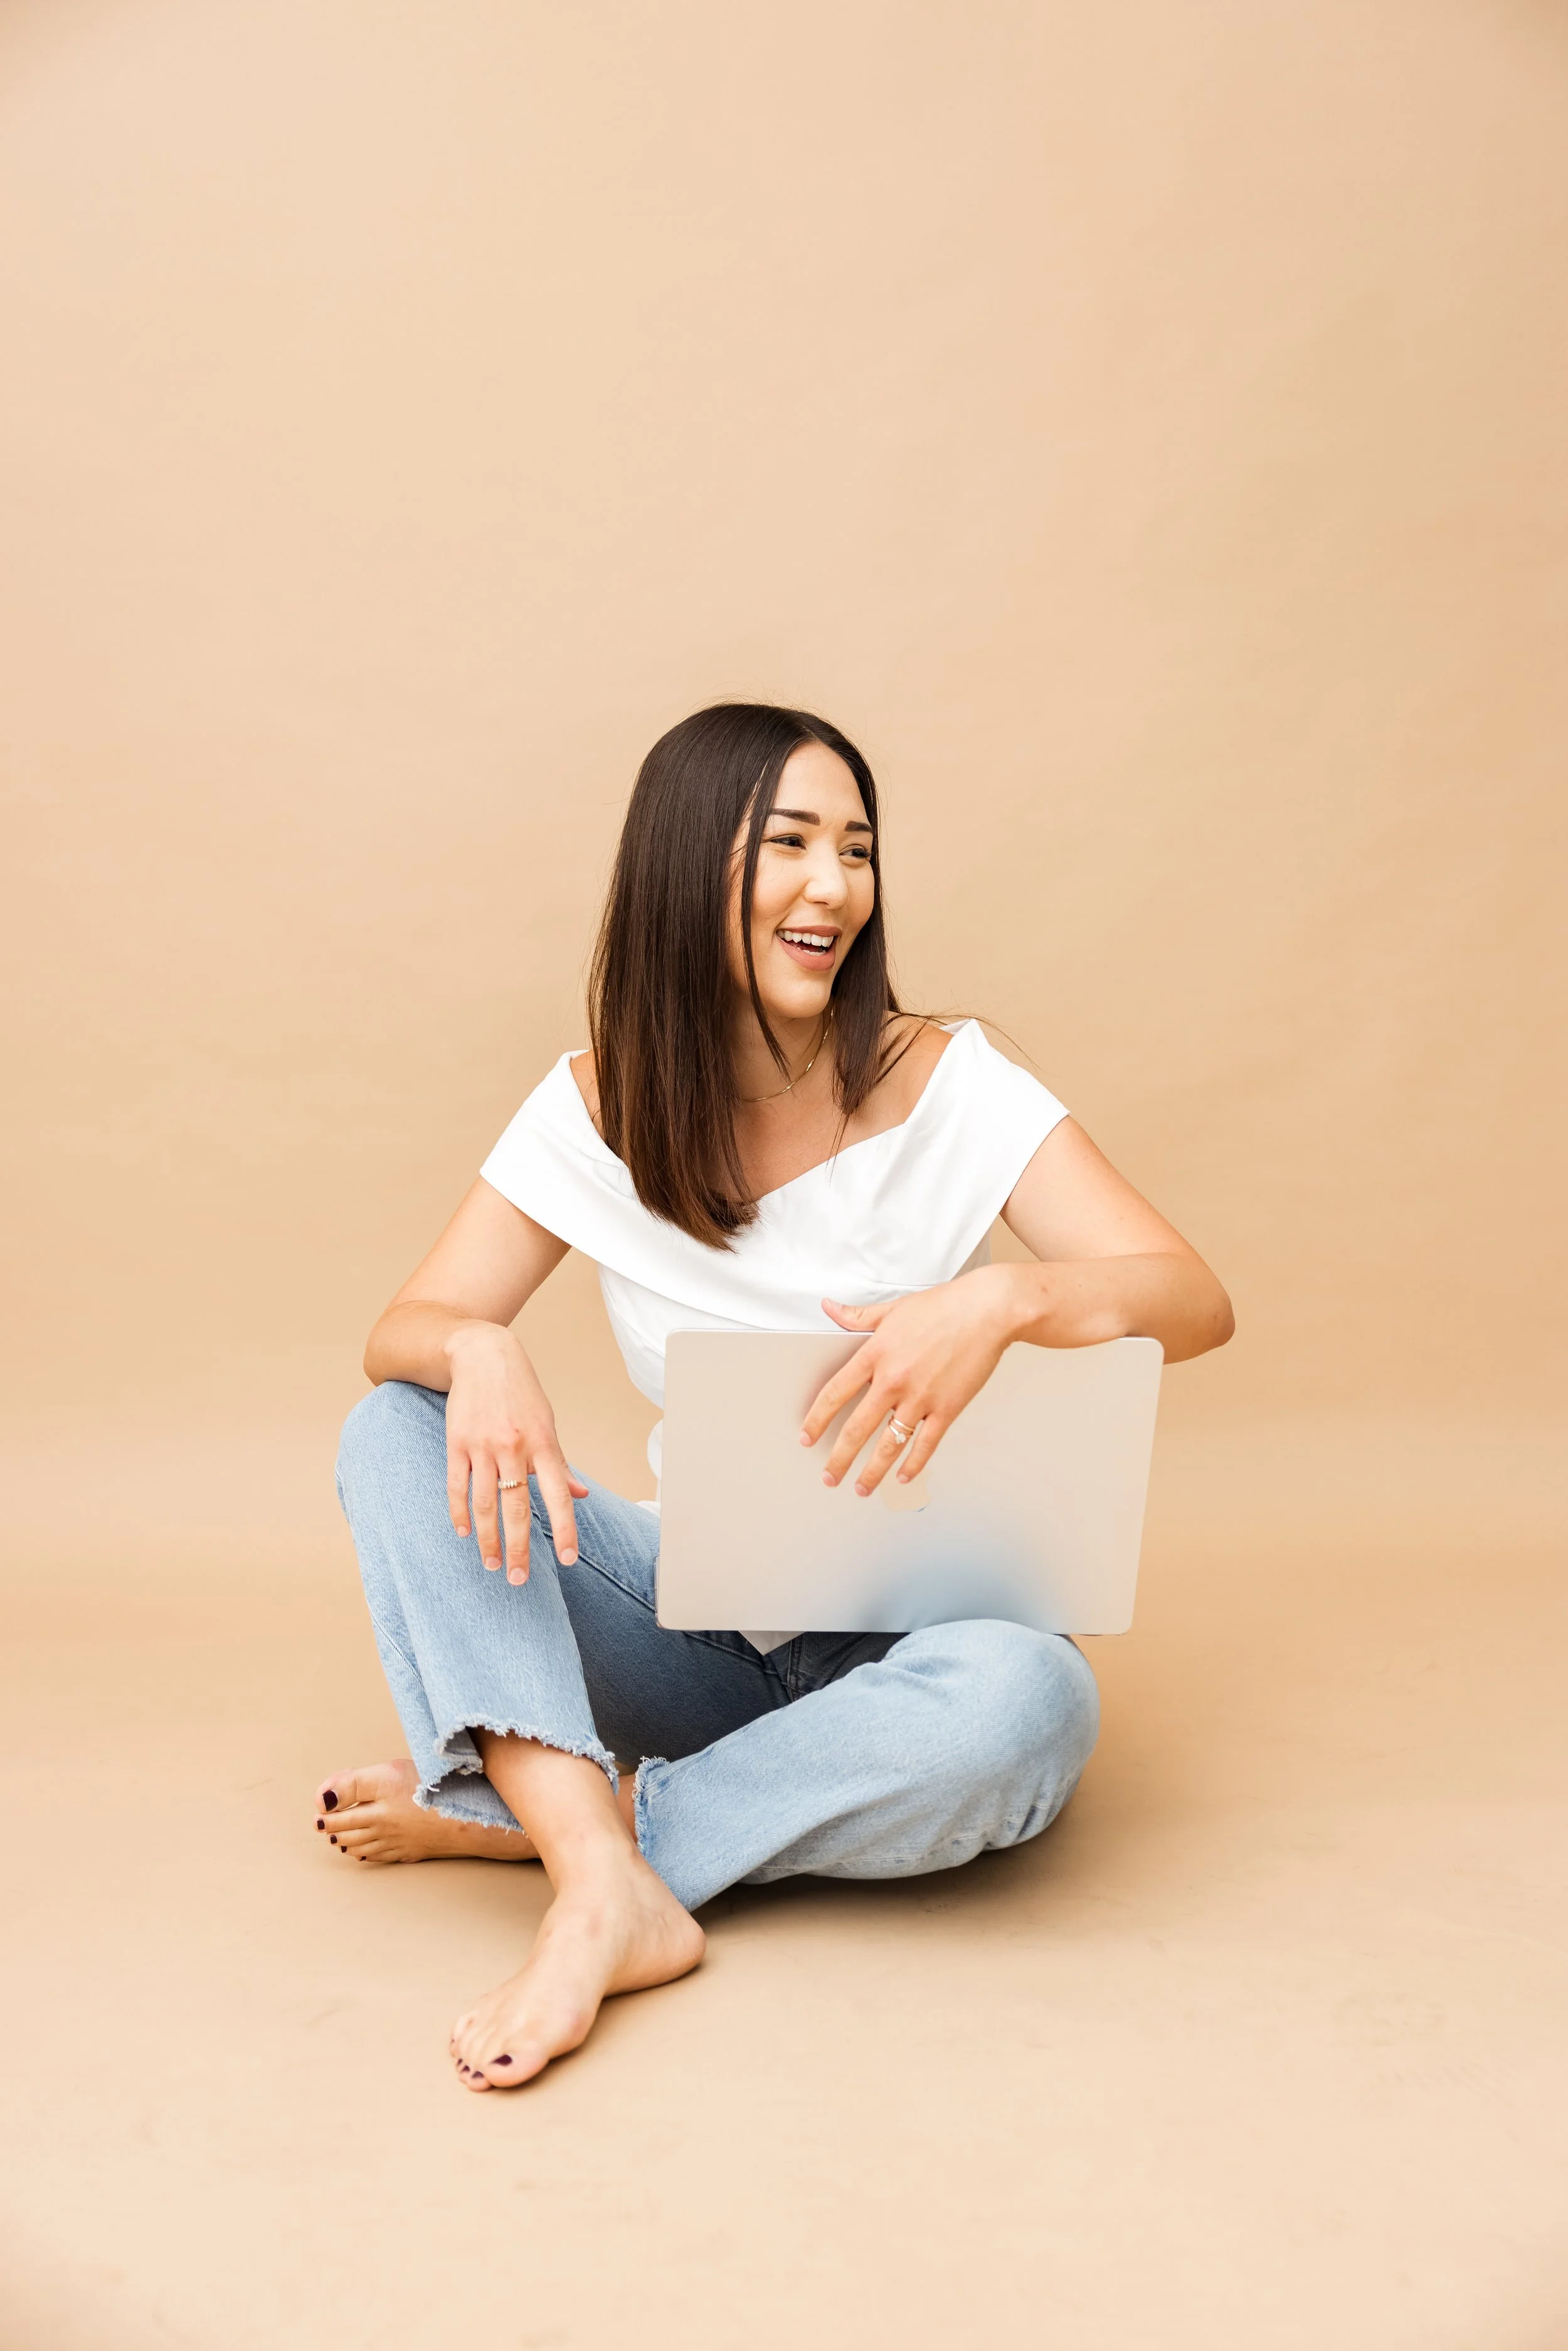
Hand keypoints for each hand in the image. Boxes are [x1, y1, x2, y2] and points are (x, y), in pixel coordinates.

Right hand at [443, 1324, 588, 1584]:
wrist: (482, 1355)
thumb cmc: (521, 1392)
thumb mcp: (547, 1422)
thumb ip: (559, 1463)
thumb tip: (580, 1495)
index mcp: (543, 1442)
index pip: (557, 1495)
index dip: (565, 1529)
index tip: (569, 1560)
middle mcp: (513, 1447)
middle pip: (516, 1508)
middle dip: (519, 1548)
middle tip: (519, 1579)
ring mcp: (482, 1446)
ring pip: (485, 1503)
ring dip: (488, 1539)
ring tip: (491, 1565)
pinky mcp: (456, 1443)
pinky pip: (456, 1486)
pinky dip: (459, 1512)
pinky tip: (464, 1533)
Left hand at [798, 1268, 1020, 1496]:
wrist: (988, 1311)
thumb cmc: (944, 1306)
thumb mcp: (892, 1308)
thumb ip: (857, 1316)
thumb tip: (828, 1308)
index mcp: (875, 1354)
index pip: (835, 1393)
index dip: (817, 1419)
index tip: (807, 1438)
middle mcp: (893, 1380)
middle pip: (856, 1429)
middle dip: (838, 1459)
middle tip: (828, 1477)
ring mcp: (920, 1397)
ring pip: (888, 1445)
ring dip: (871, 1472)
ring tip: (860, 1488)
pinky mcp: (947, 1409)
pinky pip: (925, 1444)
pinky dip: (913, 1465)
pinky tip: (902, 1477)